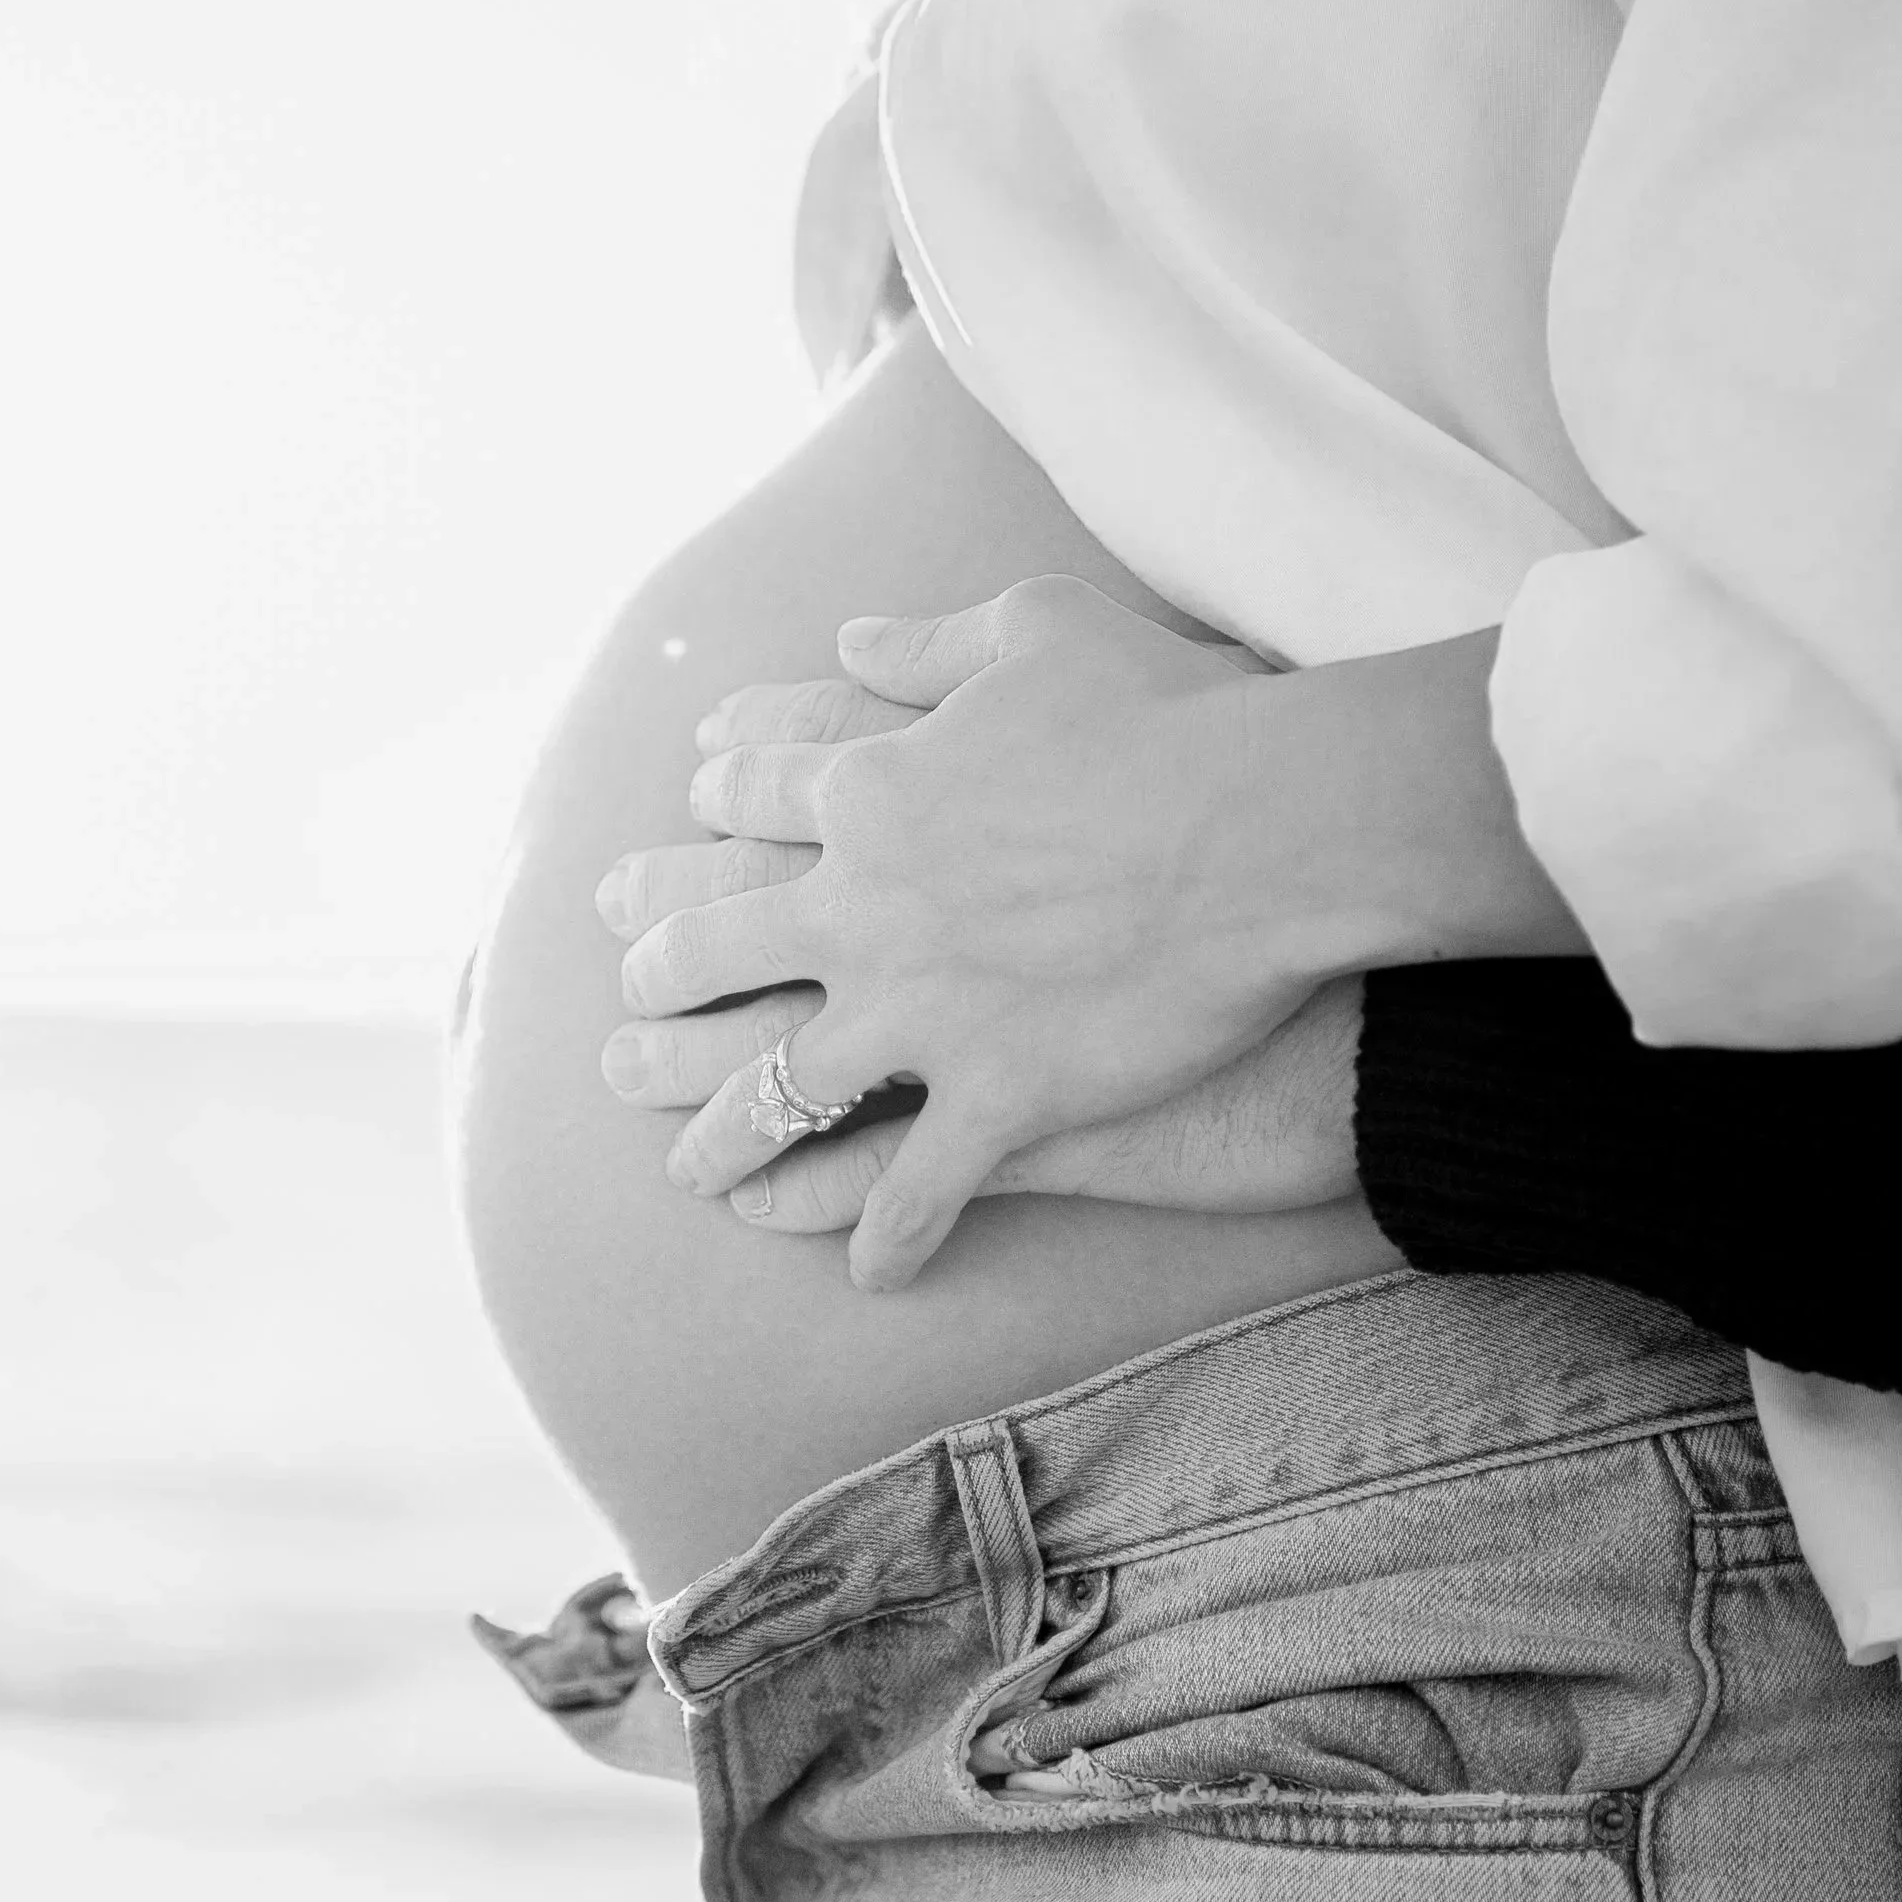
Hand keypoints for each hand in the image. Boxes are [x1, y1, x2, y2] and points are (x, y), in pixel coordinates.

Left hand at [599, 577, 1314, 1290]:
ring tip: (695, 1172)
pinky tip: (868, 1272)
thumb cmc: (1176, 716)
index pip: (753, 798)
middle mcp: (865, 906)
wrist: (1274, 828)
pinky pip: (913, 1189)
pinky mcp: (998, 1100)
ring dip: (727, 1138)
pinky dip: (883, 1237)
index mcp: (870, 787)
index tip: (675, 831)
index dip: (709, 815)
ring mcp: (922, 1015)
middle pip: (722, 949)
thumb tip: (850, 637)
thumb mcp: (1043, 629)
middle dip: (666, 987)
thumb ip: (933, 642)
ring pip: (781, 1090)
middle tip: (627, 1016)